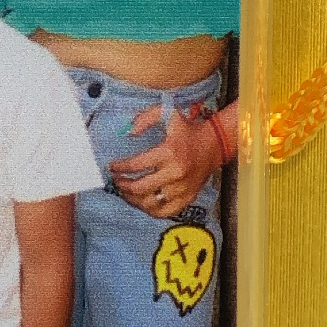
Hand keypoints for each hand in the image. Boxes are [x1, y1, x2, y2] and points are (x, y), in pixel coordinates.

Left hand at [109, 106, 219, 220]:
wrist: (214, 145)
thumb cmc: (188, 130)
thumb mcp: (169, 114)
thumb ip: (146, 118)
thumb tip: (129, 132)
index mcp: (169, 153)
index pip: (137, 165)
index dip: (120, 167)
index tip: (112, 167)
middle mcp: (175, 174)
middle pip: (140, 187)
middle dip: (123, 185)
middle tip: (116, 180)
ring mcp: (182, 189)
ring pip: (150, 203)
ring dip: (133, 199)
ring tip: (125, 192)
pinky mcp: (187, 198)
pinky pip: (164, 212)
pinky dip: (149, 210)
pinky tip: (141, 202)